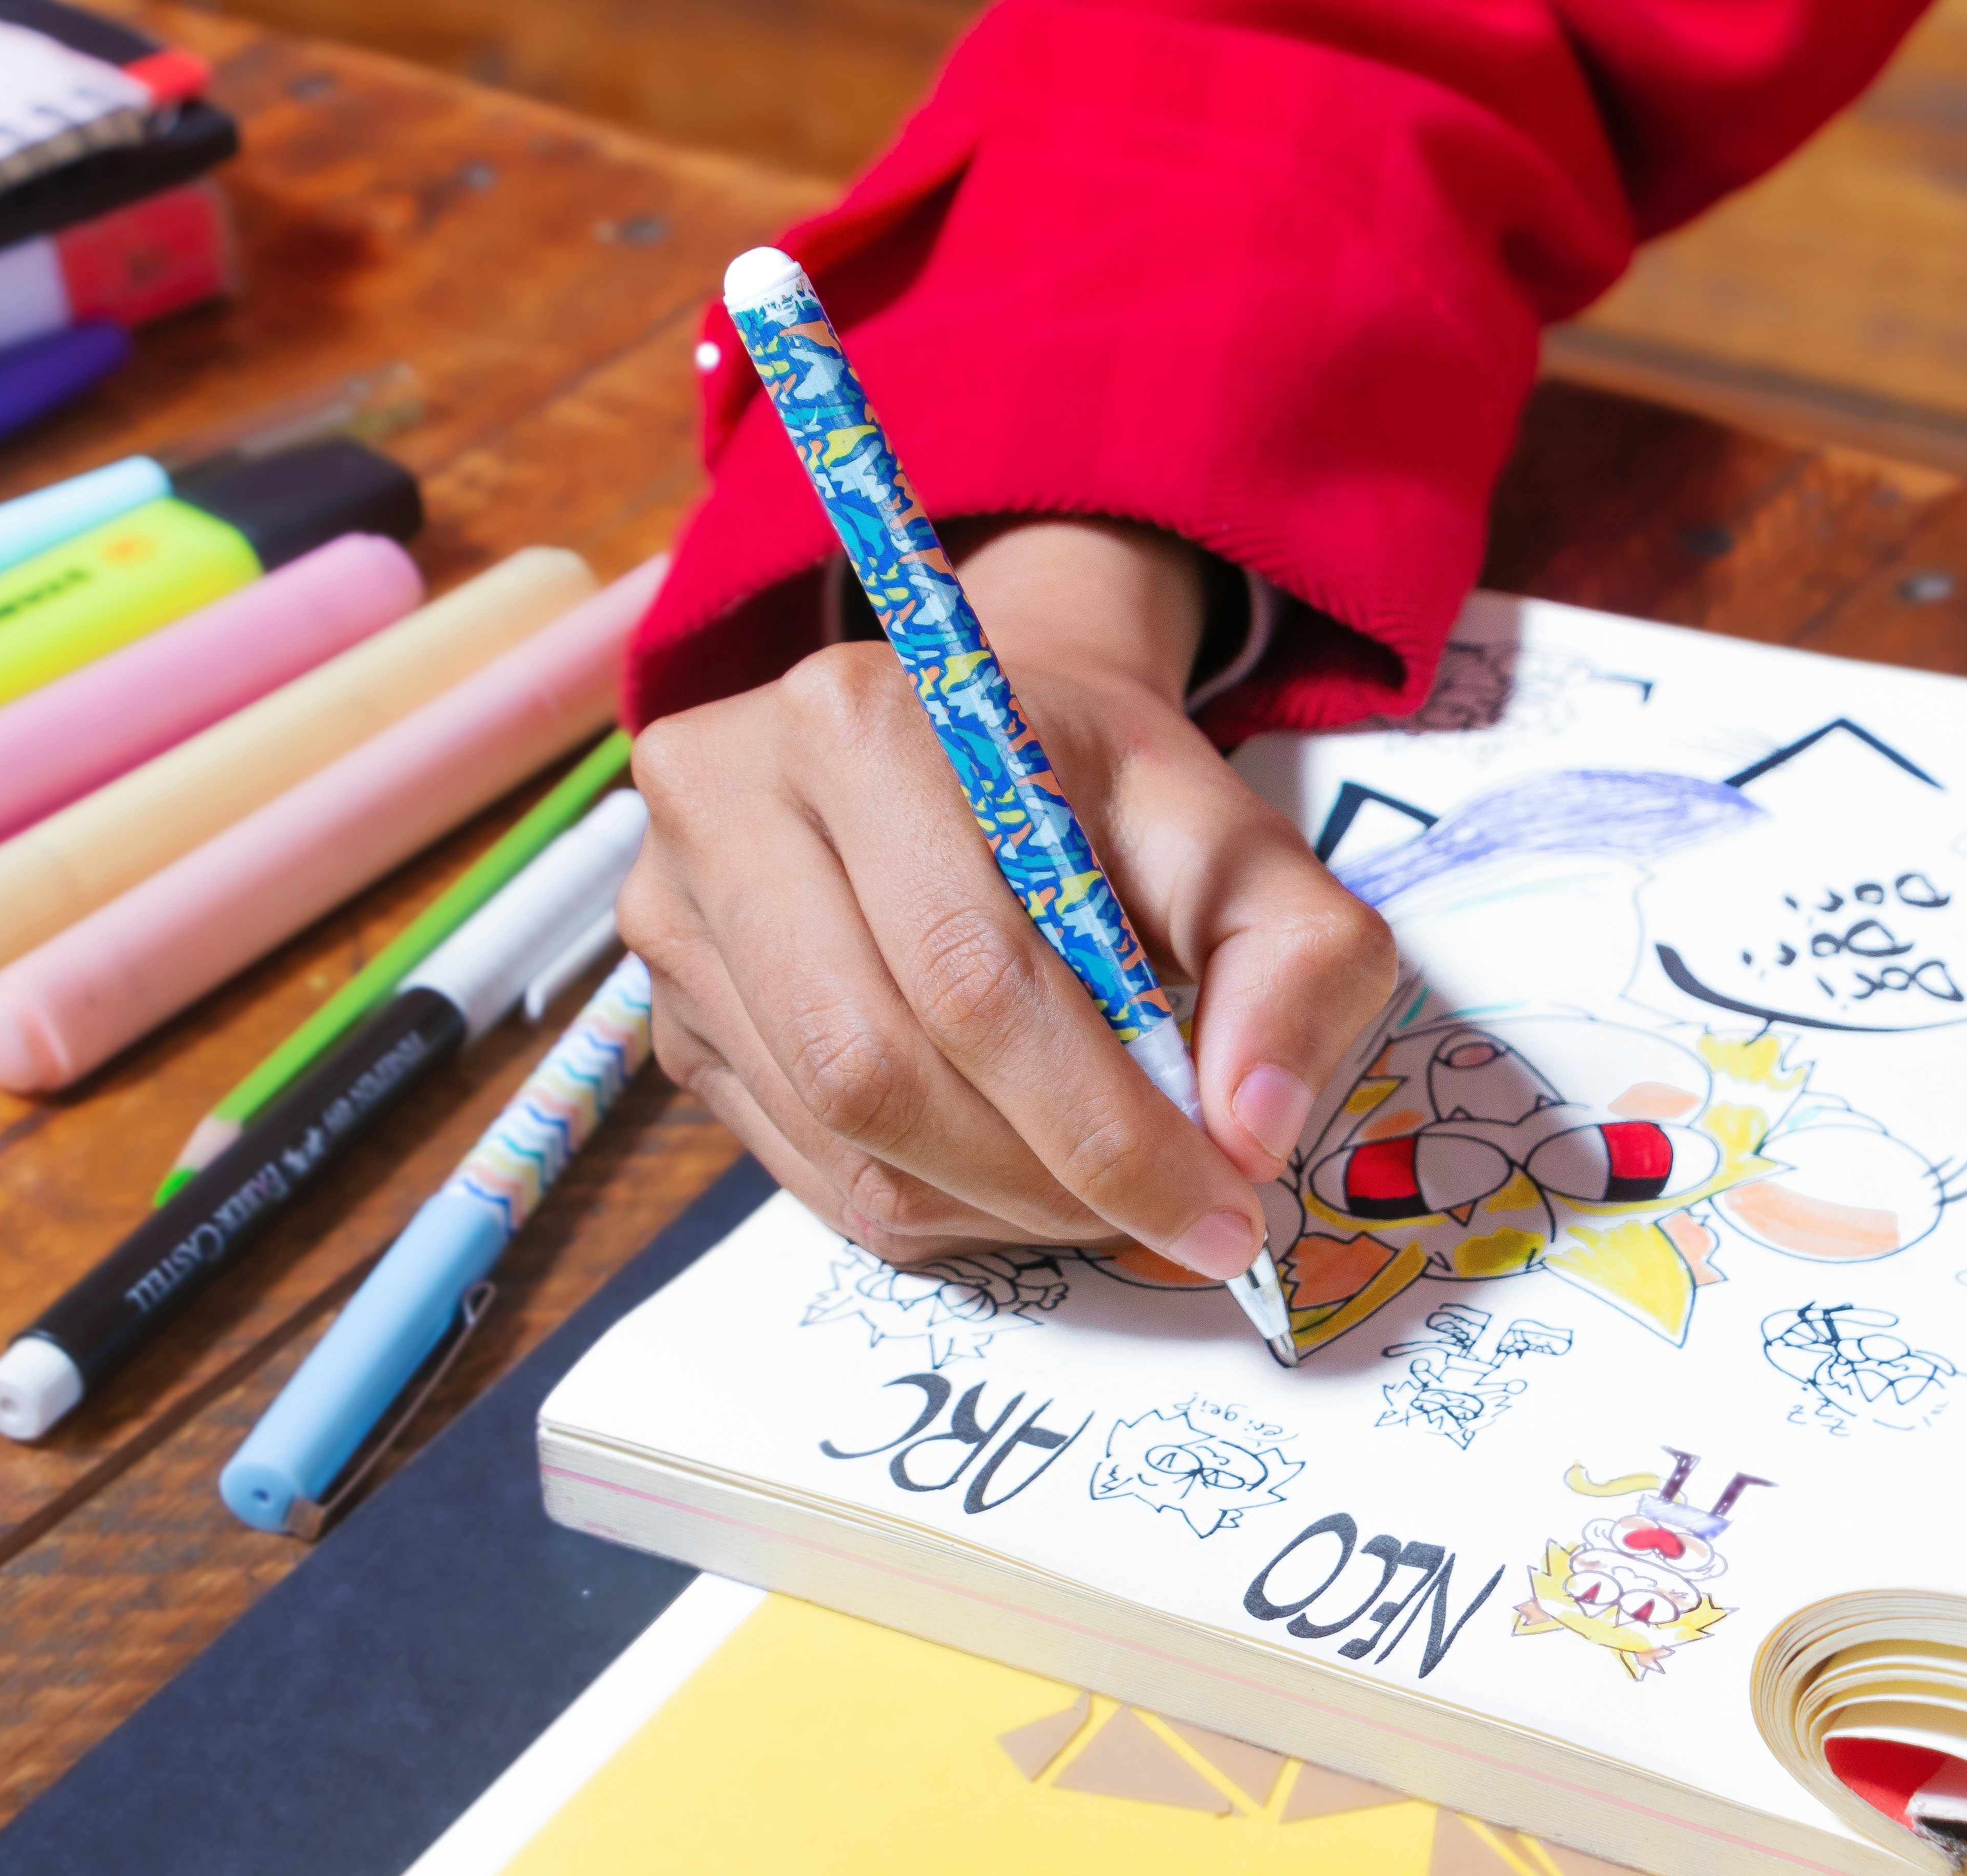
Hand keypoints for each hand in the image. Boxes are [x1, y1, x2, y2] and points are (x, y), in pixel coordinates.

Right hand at [621, 518, 1396, 1276]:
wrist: (979, 743)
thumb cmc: (1102, 793)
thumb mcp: (1242, 841)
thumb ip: (1293, 965)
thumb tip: (1253, 1132)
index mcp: (859, 719)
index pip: (974, 974)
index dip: (1104, 1124)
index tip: (1222, 1210)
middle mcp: (728, 802)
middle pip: (881, 1068)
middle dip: (1049, 1178)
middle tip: (1171, 1218)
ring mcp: (673, 915)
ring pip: (840, 1138)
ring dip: (996, 1204)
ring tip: (1101, 1188)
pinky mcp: (673, 1012)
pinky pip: (804, 1169)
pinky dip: (931, 1203)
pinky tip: (1011, 1168)